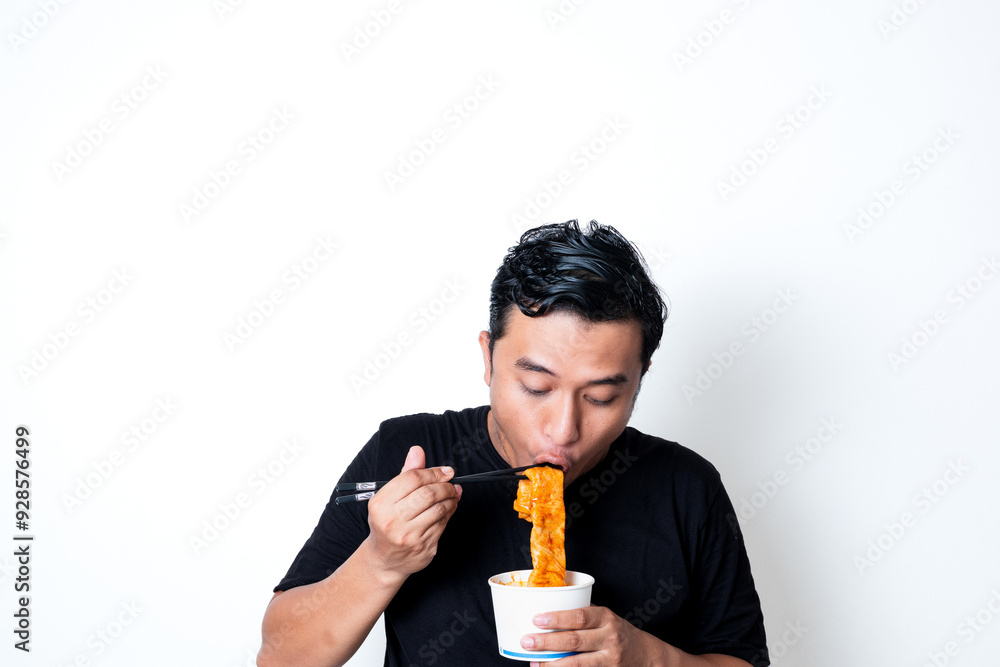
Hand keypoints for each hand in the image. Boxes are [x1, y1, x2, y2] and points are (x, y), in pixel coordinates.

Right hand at [363, 446, 461, 580]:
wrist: (385, 559)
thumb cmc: (388, 522)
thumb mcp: (389, 497)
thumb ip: (406, 474)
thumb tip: (417, 451)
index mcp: (381, 504)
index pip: (412, 478)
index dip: (433, 472)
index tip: (445, 471)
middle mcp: (393, 521)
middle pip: (428, 493)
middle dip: (445, 485)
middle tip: (451, 483)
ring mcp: (409, 536)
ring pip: (439, 509)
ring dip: (452, 498)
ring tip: (453, 494)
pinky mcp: (423, 547)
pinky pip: (443, 524)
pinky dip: (450, 513)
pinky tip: (449, 508)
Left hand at [520, 606, 653, 665]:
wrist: (645, 655)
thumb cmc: (618, 632)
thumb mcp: (605, 617)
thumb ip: (583, 614)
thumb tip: (549, 607)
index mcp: (606, 618)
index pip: (580, 617)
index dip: (557, 618)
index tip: (537, 619)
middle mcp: (609, 638)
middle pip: (574, 641)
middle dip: (547, 642)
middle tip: (527, 642)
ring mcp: (609, 660)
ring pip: (577, 663)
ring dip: (552, 664)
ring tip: (533, 662)